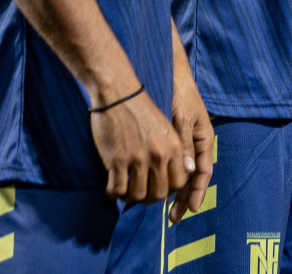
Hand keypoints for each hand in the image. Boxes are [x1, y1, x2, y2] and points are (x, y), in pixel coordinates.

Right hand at [90, 86, 188, 203]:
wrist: (119, 93)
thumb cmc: (141, 109)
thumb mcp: (165, 128)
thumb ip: (172, 151)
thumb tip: (177, 176)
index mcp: (174, 147)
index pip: (179, 182)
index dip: (169, 189)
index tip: (158, 187)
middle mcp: (159, 155)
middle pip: (159, 193)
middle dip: (149, 198)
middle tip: (139, 193)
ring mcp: (138, 159)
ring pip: (137, 195)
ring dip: (130, 198)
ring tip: (125, 192)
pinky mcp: (117, 160)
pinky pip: (117, 190)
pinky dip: (113, 194)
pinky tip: (112, 190)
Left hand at [167, 65, 212, 223]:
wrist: (169, 73)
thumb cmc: (180, 94)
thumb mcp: (183, 119)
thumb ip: (185, 144)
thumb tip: (188, 173)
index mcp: (204, 139)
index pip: (204, 172)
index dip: (198, 192)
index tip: (192, 210)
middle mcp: (195, 144)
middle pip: (192, 177)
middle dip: (185, 198)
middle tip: (174, 217)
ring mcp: (183, 142)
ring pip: (181, 172)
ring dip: (174, 191)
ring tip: (165, 208)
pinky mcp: (170, 139)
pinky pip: (170, 163)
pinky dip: (164, 177)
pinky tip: (155, 186)